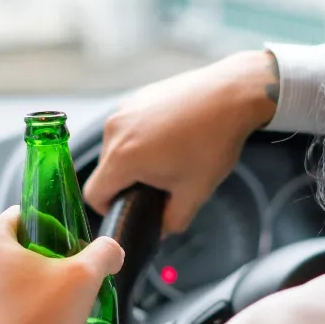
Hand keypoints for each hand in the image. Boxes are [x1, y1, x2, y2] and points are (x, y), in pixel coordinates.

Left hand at [0, 206, 124, 323]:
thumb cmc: (40, 322)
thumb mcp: (85, 278)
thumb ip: (103, 253)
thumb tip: (111, 251)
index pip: (17, 216)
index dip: (44, 226)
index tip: (61, 245)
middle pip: (5, 249)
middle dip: (31, 260)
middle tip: (58, 280)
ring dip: (14, 287)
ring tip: (41, 307)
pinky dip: (1, 313)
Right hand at [84, 50, 277, 233]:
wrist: (231, 94)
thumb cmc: (212, 142)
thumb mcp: (195, 192)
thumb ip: (172, 221)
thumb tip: (161, 229)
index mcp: (123, 157)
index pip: (94, 195)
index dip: (109, 210)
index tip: (132, 209)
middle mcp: (114, 130)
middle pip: (105, 171)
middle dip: (127, 183)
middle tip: (160, 185)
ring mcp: (124, 109)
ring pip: (116, 148)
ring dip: (134, 159)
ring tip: (169, 157)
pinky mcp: (136, 97)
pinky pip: (127, 127)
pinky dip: (141, 138)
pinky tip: (171, 137)